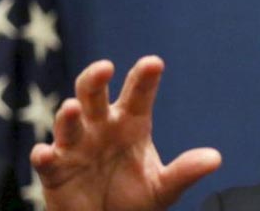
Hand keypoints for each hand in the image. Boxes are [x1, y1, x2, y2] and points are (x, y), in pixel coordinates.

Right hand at [30, 55, 220, 210]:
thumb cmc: (134, 198)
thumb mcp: (164, 188)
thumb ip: (184, 171)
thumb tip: (215, 159)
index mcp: (131, 123)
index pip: (138, 94)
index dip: (144, 78)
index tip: (154, 63)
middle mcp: (101, 127)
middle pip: (95, 95)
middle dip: (96, 79)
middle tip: (105, 67)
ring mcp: (76, 146)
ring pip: (68, 123)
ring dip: (68, 115)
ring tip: (72, 107)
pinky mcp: (55, 171)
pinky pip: (47, 161)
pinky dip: (44, 156)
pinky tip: (45, 152)